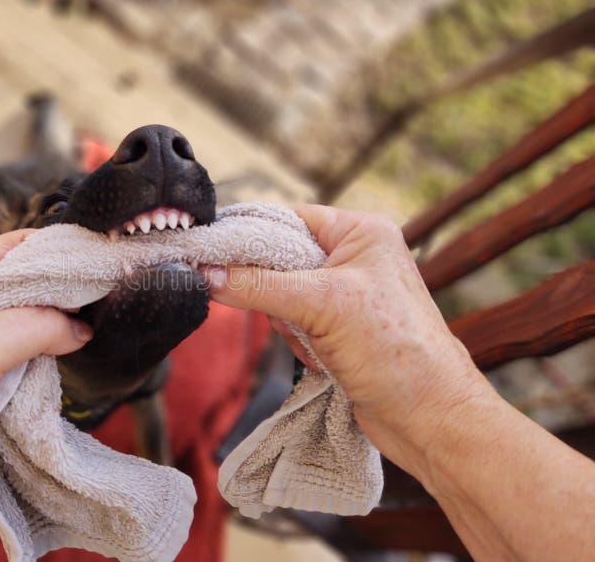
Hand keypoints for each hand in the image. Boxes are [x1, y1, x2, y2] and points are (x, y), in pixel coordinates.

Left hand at [0, 230, 91, 557]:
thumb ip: (30, 329)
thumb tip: (80, 328)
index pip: (17, 249)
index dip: (59, 253)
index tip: (100, 261)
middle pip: (34, 287)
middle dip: (69, 294)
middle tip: (110, 296)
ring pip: (39, 327)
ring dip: (64, 332)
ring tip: (100, 327)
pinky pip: (36, 364)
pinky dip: (55, 365)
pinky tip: (77, 360)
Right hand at [203, 204, 492, 477]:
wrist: (428, 417)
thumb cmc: (395, 350)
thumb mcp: (321, 305)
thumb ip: (258, 285)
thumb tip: (206, 273)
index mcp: (361, 231)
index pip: (287, 217)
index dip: (248, 235)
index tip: (210, 252)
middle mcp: (354, 256)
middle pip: (279, 259)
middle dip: (274, 293)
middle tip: (285, 315)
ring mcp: (347, 294)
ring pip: (282, 296)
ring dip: (289, 325)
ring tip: (318, 344)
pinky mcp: (341, 328)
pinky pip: (295, 324)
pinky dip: (299, 344)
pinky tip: (324, 360)